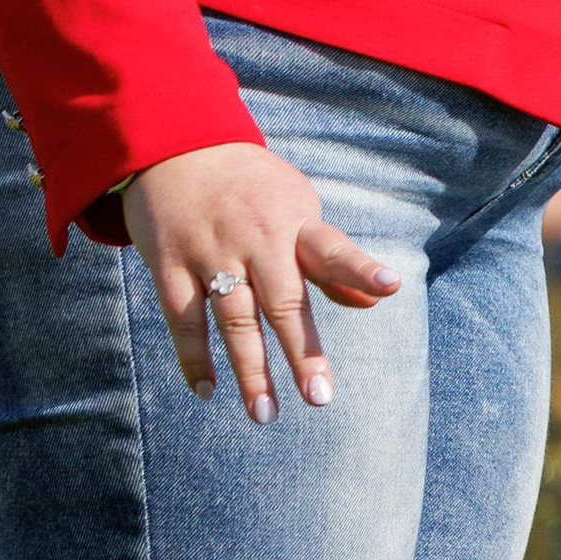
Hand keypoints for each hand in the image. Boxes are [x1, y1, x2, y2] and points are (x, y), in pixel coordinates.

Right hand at [123, 143, 400, 419]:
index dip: (360, 267)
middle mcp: (255, 239)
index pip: (332, 247)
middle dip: (302, 352)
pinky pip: (183, 318)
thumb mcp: (297, 209)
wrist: (174, 145)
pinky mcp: (169, 265)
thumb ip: (330, 260)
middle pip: (283, 301)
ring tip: (264, 413)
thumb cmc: (251, 189)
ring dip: (249, 369)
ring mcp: (210, 253)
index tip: (391, 285)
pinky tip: (207, 390)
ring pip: (233, 319)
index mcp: (293, 223)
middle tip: (319, 397)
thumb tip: (376, 300)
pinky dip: (194, 357)